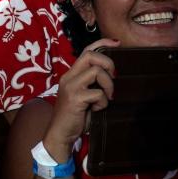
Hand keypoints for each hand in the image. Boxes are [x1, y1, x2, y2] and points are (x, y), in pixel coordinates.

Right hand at [44, 39, 118, 157]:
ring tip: (108, 97)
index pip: (86, 51)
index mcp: (71, 74)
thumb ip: (92, 83)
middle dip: (108, 63)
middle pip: (91, 55)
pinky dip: (103, 101)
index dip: (102, 43)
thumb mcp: (84, 95)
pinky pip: (97, 93)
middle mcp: (69, 77)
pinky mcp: (75, 98)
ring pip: (96, 72)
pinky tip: (98, 109)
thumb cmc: (75, 116)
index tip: (117, 43)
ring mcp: (71, 87)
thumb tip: (113, 75)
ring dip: (108, 84)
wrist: (60, 134)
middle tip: (114, 77)